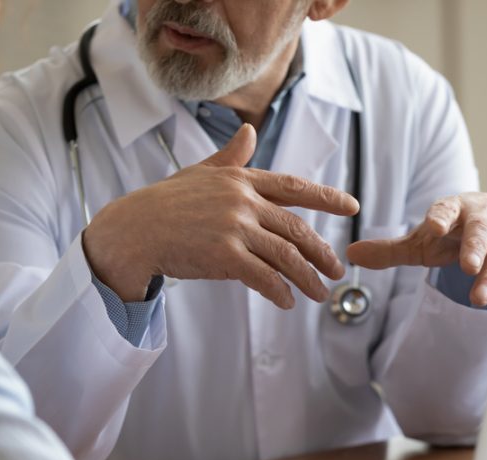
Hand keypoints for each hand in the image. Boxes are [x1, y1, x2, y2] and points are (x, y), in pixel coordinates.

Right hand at [83, 124, 358, 307]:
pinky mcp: (224, 255)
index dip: (327, 197)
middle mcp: (243, 201)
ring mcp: (234, 228)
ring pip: (286, 256)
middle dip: (322, 253)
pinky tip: (287, 302)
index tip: (352, 207)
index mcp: (241, 180)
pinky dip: (279, 292)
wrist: (134, 229)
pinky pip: (264, 277)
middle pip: (296, 229)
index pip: (294, 187)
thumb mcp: (200, 173)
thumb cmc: (166, 203)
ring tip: (320, 294)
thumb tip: (249, 131)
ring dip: (307, 278)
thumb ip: (231, 157)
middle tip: (337, 271)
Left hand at [346, 192, 486, 326]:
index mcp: (454, 210)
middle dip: (475, 248)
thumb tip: (349, 254)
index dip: (442, 217)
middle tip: (467, 266)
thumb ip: (389, 249)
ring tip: (478, 299)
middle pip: (481, 232)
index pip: (446, 210)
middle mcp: (484, 220)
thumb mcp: (421, 239)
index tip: (436, 226)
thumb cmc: (452, 231)